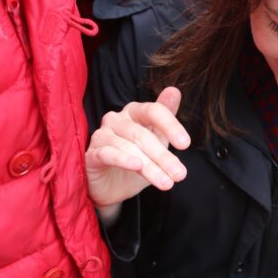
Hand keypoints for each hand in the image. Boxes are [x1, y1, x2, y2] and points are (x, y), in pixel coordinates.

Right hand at [86, 86, 189, 209]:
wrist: (113, 187)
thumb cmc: (136, 160)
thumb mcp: (156, 141)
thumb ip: (165, 119)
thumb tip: (174, 90)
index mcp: (134, 112)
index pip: (153, 111)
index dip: (170, 126)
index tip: (185, 144)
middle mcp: (116, 119)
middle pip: (143, 135)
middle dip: (164, 156)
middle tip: (180, 174)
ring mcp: (102, 136)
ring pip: (129, 148)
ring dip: (150, 167)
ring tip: (167, 183)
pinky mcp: (92, 154)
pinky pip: (108, 154)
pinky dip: (123, 159)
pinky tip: (137, 166)